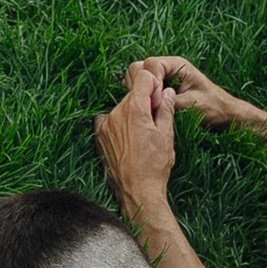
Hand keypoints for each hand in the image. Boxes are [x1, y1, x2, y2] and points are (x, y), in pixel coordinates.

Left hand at [95, 65, 183, 205]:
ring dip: (131, 114)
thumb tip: (167, 92)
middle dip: (144, 101)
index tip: (160, 97)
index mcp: (135, 108)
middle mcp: (116, 113)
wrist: (137, 190)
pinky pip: (107, 121)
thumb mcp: (166, 134)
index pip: (143, 78)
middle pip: (131, 95)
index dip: (154, 84)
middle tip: (154, 120)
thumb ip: (166, 109)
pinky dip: (117, 124)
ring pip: (120, 108)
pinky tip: (127, 137)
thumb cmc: (155, 165)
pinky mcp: (99, 137)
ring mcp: (105, 125)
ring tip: (141, 134)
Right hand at [126, 55, 258, 130]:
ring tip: (153, 108)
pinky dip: (142, 98)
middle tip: (152, 105)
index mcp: (177, 65)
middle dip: (141, 86)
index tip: (156, 101)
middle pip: (139, 68)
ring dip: (140, 92)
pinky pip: (142, 89)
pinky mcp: (159, 89)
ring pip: (137, 78)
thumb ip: (169, 101)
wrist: (224, 116)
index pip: (150, 64)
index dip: (149, 82)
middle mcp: (167, 68)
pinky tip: (153, 110)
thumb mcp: (191, 105)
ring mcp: (162, 78)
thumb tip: (148, 102)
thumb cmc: (213, 108)